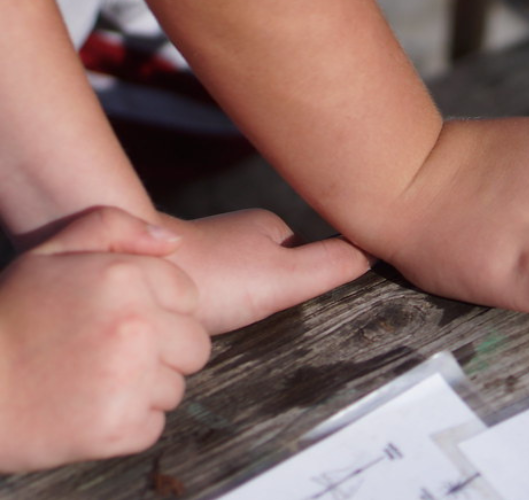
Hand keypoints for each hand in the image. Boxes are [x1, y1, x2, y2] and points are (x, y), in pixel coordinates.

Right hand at [0, 207, 209, 472]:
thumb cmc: (9, 318)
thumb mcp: (48, 255)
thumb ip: (112, 228)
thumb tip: (173, 241)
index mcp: (124, 277)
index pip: (188, 298)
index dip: (158, 311)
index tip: (117, 321)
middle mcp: (136, 324)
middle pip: (194, 345)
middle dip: (162, 352)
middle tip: (106, 356)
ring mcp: (130, 377)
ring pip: (175, 387)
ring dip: (142, 390)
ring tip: (90, 382)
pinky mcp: (120, 426)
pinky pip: (152, 425)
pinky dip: (124, 425)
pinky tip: (85, 410)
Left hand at [160, 210, 370, 334]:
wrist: (133, 276)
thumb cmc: (211, 277)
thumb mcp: (285, 276)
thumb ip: (331, 266)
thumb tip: (375, 252)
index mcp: (269, 226)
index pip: (309, 257)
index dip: (313, 282)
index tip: (302, 305)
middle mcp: (238, 233)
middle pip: (274, 271)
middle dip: (273, 296)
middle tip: (264, 321)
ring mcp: (207, 252)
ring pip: (240, 285)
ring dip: (239, 305)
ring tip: (231, 323)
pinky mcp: (180, 274)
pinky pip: (210, 293)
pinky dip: (212, 308)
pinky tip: (205, 323)